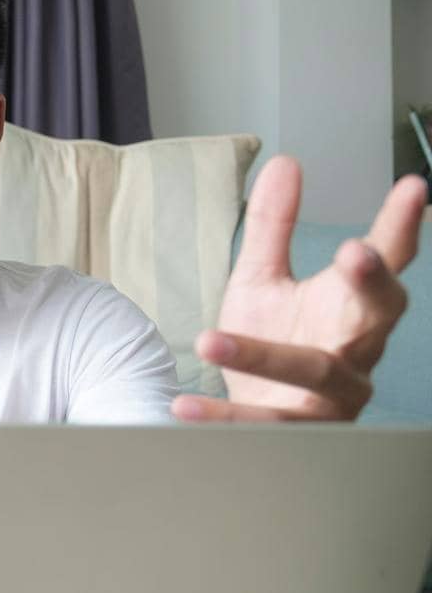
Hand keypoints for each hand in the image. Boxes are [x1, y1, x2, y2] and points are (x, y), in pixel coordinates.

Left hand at [173, 157, 426, 421]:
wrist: (250, 416)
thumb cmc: (269, 342)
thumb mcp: (262, 279)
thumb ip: (273, 226)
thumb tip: (284, 161)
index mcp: (352, 305)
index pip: (386, 260)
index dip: (401, 227)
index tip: (412, 187)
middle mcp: (357, 348)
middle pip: (380, 313)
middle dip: (374, 283)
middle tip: (355, 251)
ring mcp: (335, 395)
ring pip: (314, 372)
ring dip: (263, 355)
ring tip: (209, 339)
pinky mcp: (300, 431)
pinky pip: (263, 424)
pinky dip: (222, 416)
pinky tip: (182, 406)